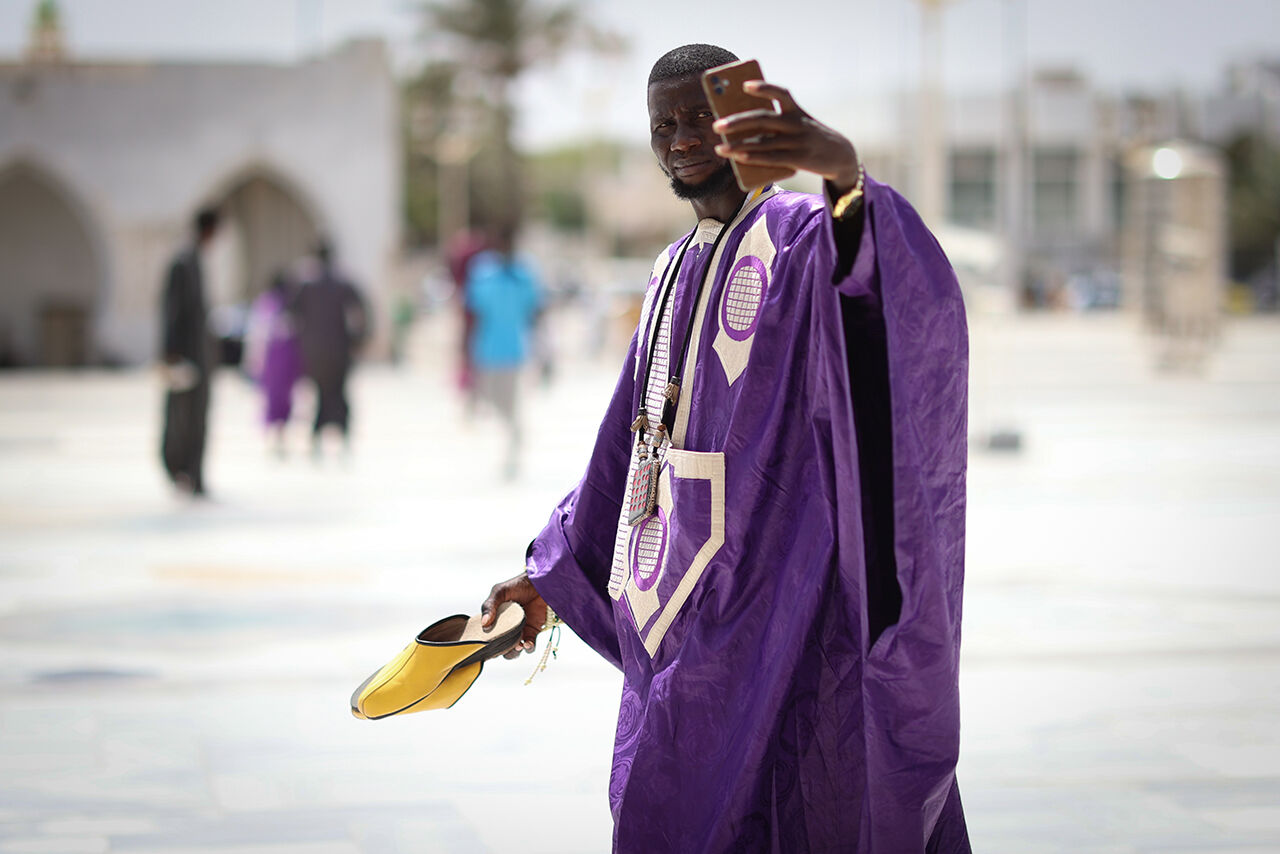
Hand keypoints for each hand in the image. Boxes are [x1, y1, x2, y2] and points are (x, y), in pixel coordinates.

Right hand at [481, 571, 548, 659]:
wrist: (542, 582)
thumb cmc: (519, 584)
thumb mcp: (500, 591)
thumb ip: (490, 606)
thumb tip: (484, 624)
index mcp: (495, 618)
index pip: (487, 634)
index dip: (485, 643)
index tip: (485, 646)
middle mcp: (507, 626)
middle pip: (499, 646)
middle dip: (500, 650)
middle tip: (502, 648)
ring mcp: (520, 629)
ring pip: (514, 649)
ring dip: (513, 652)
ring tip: (516, 646)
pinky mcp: (533, 631)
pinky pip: (529, 645)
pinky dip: (528, 647)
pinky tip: (526, 643)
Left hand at [712, 81, 859, 193]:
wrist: (841, 156)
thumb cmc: (810, 138)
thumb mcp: (799, 124)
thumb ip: (776, 123)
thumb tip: (743, 129)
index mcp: (796, 110)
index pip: (780, 93)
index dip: (763, 88)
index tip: (744, 85)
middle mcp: (796, 124)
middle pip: (762, 119)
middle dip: (737, 122)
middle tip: (717, 126)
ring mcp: (797, 142)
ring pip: (763, 142)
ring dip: (739, 145)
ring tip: (720, 149)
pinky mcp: (798, 159)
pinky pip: (771, 158)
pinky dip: (753, 157)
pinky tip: (738, 158)